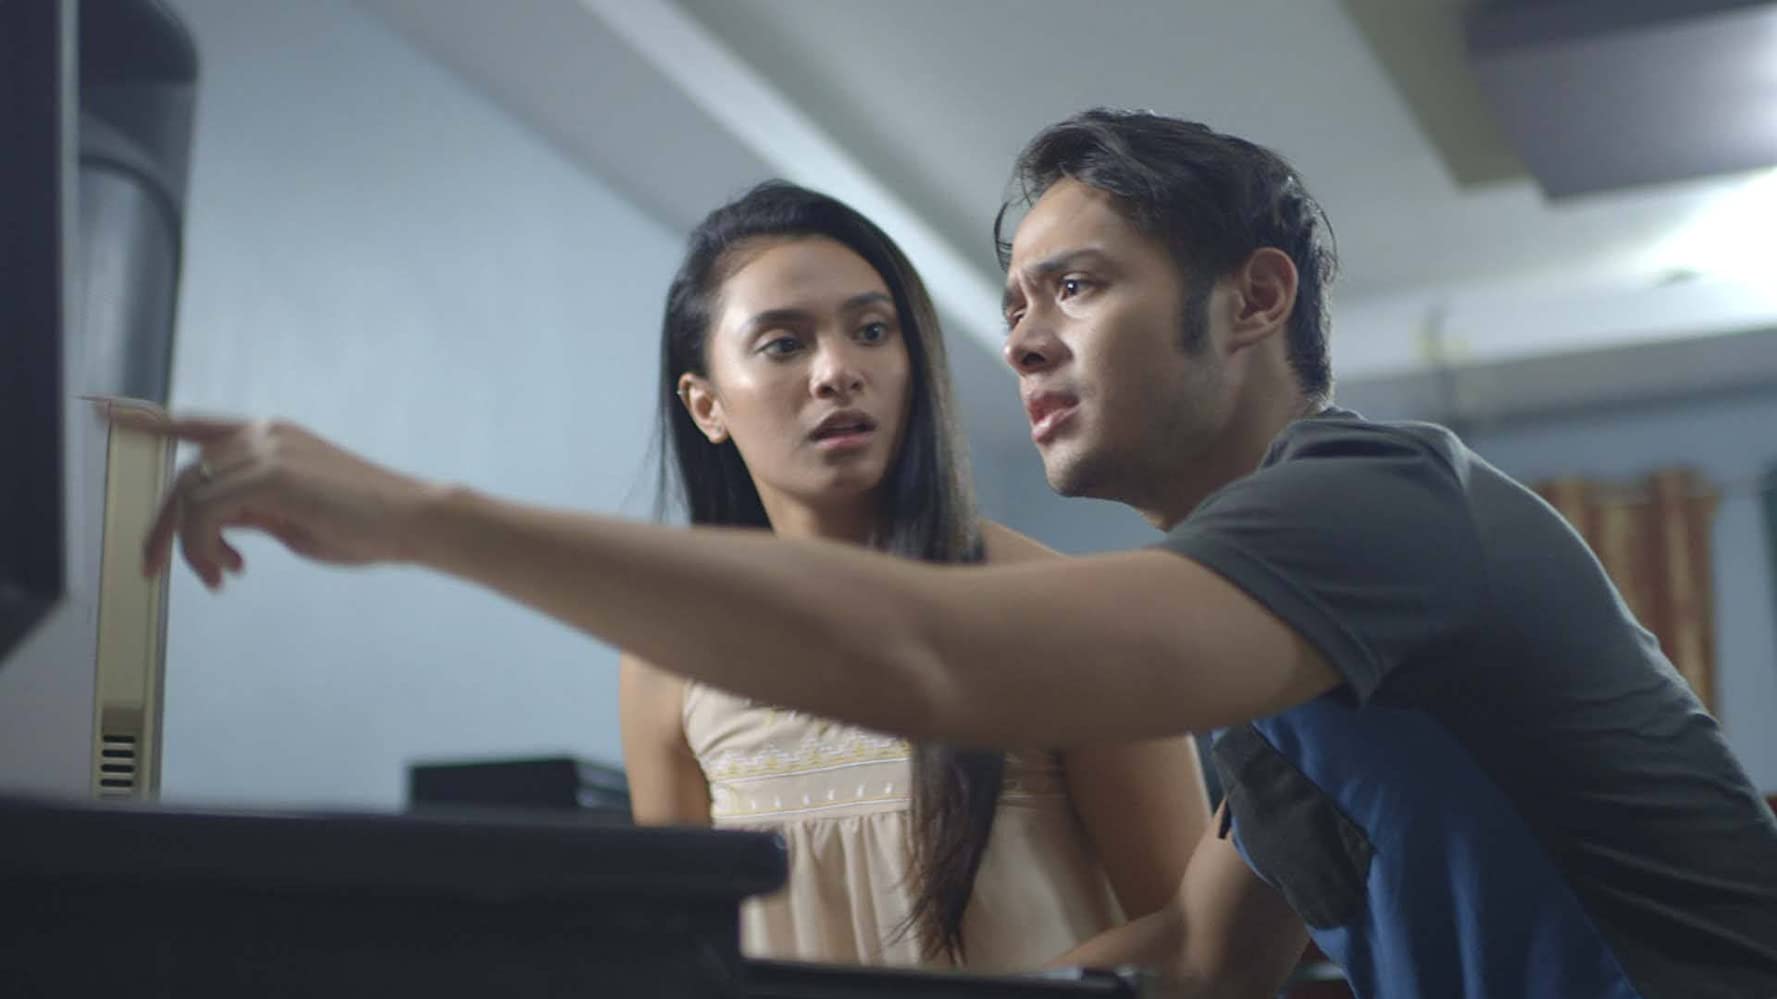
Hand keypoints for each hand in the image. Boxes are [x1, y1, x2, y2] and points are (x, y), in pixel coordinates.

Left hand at [102, 402, 437, 588]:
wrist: (413, 521)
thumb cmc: (366, 525)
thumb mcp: (295, 517)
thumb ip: (253, 510)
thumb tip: (218, 525)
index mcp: (272, 437)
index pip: (197, 424)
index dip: (147, 421)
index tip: (102, 411)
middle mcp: (263, 434)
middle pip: (185, 476)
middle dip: (164, 528)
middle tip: (156, 570)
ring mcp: (266, 449)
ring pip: (189, 495)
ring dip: (188, 546)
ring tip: (219, 577)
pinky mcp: (271, 473)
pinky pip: (205, 511)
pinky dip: (203, 546)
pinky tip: (230, 568)